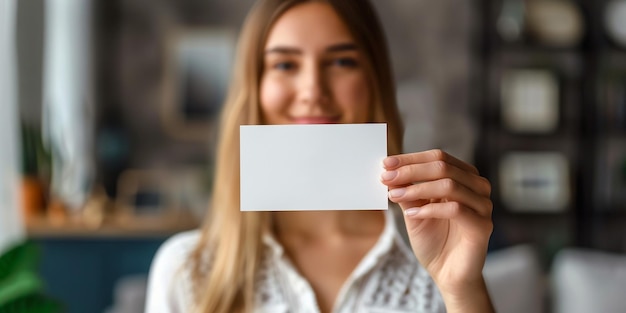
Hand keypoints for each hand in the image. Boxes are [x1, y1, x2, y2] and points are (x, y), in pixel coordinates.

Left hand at [380, 149, 493, 310]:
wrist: (447, 274)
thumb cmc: (433, 241)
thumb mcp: (414, 210)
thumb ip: (407, 191)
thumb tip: (389, 172)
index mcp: (463, 178)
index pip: (438, 158)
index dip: (411, 159)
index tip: (386, 163)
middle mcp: (477, 187)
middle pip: (443, 167)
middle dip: (410, 171)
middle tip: (386, 177)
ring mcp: (483, 206)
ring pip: (450, 185)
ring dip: (417, 188)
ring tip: (394, 195)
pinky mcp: (483, 226)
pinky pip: (456, 209)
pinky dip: (430, 209)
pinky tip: (412, 213)